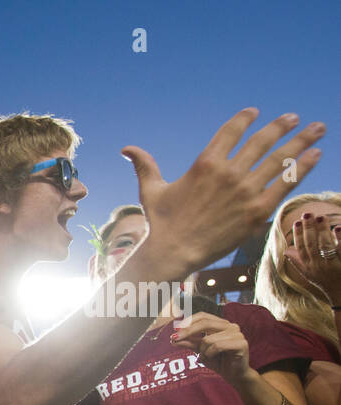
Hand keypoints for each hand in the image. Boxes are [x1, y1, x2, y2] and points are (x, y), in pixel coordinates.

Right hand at [123, 109, 324, 276]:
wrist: (173, 252)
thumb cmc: (161, 223)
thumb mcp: (151, 190)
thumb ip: (145, 166)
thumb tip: (126, 149)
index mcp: (205, 163)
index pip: (232, 131)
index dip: (246, 118)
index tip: (257, 112)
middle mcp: (228, 172)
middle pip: (263, 140)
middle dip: (282, 126)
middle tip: (295, 117)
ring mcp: (245, 191)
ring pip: (280, 158)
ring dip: (303, 140)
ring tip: (318, 130)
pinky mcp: (257, 210)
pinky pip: (285, 183)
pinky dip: (303, 167)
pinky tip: (315, 155)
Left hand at [171, 313, 250, 385]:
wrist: (233, 375)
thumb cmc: (218, 361)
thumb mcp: (200, 350)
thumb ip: (189, 342)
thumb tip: (174, 338)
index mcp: (221, 324)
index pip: (203, 316)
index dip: (188, 321)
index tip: (175, 329)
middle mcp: (230, 326)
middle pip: (205, 323)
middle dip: (187, 331)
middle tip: (173, 339)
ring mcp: (237, 334)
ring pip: (209, 339)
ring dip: (202, 351)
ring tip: (204, 357)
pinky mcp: (241, 344)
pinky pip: (217, 346)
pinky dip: (209, 354)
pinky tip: (210, 359)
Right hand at [284, 213, 340, 304]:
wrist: (340, 295)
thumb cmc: (326, 282)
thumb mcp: (309, 274)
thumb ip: (298, 261)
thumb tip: (286, 251)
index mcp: (307, 267)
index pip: (300, 249)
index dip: (298, 235)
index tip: (297, 221)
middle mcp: (316, 267)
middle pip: (310, 245)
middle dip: (308, 228)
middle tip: (307, 214)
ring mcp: (330, 266)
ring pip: (323, 246)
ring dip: (321, 230)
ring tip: (321, 216)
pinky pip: (340, 249)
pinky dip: (339, 237)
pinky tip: (337, 227)